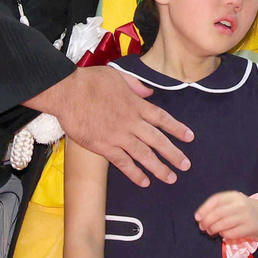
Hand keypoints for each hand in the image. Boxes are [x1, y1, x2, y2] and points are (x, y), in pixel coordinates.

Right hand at [28, 66, 192, 188]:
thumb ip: (135, 85)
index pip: (162, 118)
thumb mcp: (117, 75)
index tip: (190, 137)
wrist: (67, 92)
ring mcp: (118, 135)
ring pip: (144, 154)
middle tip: (186, 165)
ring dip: (159, 168)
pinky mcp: (104, 146)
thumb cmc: (89, 81)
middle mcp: (131, 122)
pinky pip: (123, 162)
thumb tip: (149, 92)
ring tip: (170, 178)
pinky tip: (144, 182)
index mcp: (136, 104)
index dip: (177, 128)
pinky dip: (134, 173)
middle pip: (158, 140)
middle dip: (174, 154)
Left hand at [194, 191, 257, 241]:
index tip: (197, 217)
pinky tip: (223, 234)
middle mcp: (240, 205)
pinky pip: (230, 234)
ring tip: (210, 231)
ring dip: (213, 229)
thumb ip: (220, 206)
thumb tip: (200, 217)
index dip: (204, 209)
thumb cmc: (247, 209)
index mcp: (235, 196)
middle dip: (206, 222)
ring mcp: (246, 217)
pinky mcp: (249, 228)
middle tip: (202, 227)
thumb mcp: (235, 202)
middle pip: (217, 214)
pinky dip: (224, 235)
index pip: (215, 200)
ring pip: (222, 225)